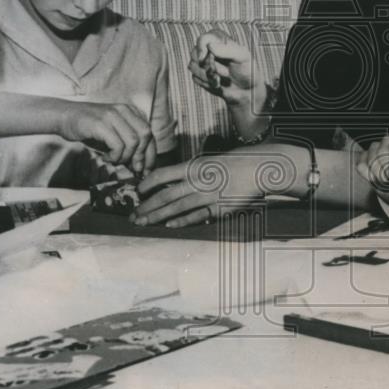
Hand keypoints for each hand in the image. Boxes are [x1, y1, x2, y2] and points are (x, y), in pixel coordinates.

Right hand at [57, 101, 155, 176]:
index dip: (151, 153)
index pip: (149, 133)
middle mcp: (124, 110)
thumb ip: (128, 143)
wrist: (65, 116)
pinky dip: (114, 156)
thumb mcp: (113, 132)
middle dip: (141, 155)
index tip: (147, 169)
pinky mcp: (100, 123)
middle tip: (132, 167)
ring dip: (125, 156)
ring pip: (132, 141)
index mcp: (130, 111)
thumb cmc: (90, 128)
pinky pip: (117, 144)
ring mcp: (112, 115)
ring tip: (114, 160)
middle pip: (145, 135)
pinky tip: (105, 157)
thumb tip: (141, 165)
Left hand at [134, 152, 265, 227]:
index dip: (147, 184)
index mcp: (192, 167)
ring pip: (176, 208)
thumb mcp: (206, 162)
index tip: (137, 192)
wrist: (255, 168)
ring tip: (143, 223)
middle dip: (146, 207)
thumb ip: (189, 172)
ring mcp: (206, 196)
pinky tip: (169, 226)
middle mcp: (196, 181)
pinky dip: (182, 221)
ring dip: (157, 216)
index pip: (162, 175)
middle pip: (164, 195)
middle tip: (133, 216)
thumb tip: (169, 181)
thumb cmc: (230, 164)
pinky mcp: (218, 208)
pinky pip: (196, 216)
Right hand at [188, 30, 260, 107]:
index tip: (203, 57)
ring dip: (207, 76)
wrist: (245, 89)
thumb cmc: (246, 69)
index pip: (203, 39)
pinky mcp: (199, 74)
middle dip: (208, 66)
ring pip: (193, 66)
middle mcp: (208, 48)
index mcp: (218, 38)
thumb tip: (210, 46)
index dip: (201, 47)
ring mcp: (202, 61)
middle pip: (195, 53)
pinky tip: (217, 84)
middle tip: (224, 72)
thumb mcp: (243, 57)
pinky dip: (206, 83)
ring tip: (221, 79)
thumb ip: (228, 50)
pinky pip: (195, 78)